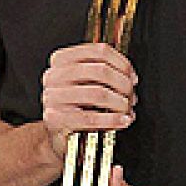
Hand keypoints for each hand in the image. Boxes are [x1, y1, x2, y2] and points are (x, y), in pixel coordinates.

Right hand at [41, 43, 136, 158]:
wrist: (55, 134)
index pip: (99, 51)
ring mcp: (52, 97)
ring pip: (98, 93)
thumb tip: (130, 76)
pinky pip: (90, 118)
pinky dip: (112, 120)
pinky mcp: (54, 119)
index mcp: (62, 59)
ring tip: (127, 110)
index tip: (132, 77)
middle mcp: (54, 75)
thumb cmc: (75, 106)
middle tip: (132, 96)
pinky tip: (123, 121)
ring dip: (120, 103)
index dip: (123, 64)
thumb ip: (103, 72)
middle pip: (101, 71)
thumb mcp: (85, 83)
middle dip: (124, 84)